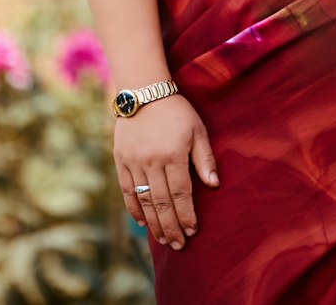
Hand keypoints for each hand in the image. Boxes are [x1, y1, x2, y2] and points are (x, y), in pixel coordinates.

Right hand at [114, 95, 218, 249]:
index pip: (181, 193)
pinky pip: (127, 191)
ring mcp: (134, 162)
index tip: (193, 231)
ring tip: (163, 239)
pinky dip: (134, 209)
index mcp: (173, 153)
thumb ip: (204, 158)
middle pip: (162, 203)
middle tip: (178, 245)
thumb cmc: (176, 110)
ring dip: (154, 223)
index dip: (187, 215)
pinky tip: (143, 223)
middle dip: (171, 227)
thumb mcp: (197, 129)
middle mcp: (152, 161)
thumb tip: (214, 185)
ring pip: (144, 200)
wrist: (144, 91)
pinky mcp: (121, 161)